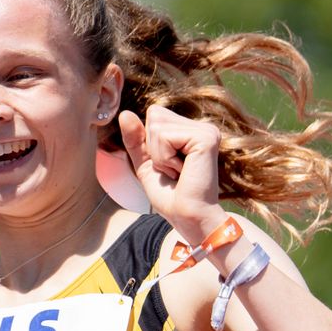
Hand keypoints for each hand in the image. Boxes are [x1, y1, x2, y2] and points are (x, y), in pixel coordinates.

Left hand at [117, 105, 225, 242]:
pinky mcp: (206, 138)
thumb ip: (136, 139)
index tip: (167, 165)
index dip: (150, 143)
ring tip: (178, 172)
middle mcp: (202, 126)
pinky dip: (165, 158)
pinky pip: (165, 136)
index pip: (154, 114)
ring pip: (157, 125)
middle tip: (173, 170)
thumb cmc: (170, 196)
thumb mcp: (146, 163)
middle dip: (154, 148)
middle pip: (155, 115)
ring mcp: (206, 130)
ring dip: (160, 155)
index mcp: (192, 130)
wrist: (187, 217)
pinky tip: (182, 171)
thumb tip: (125, 113)